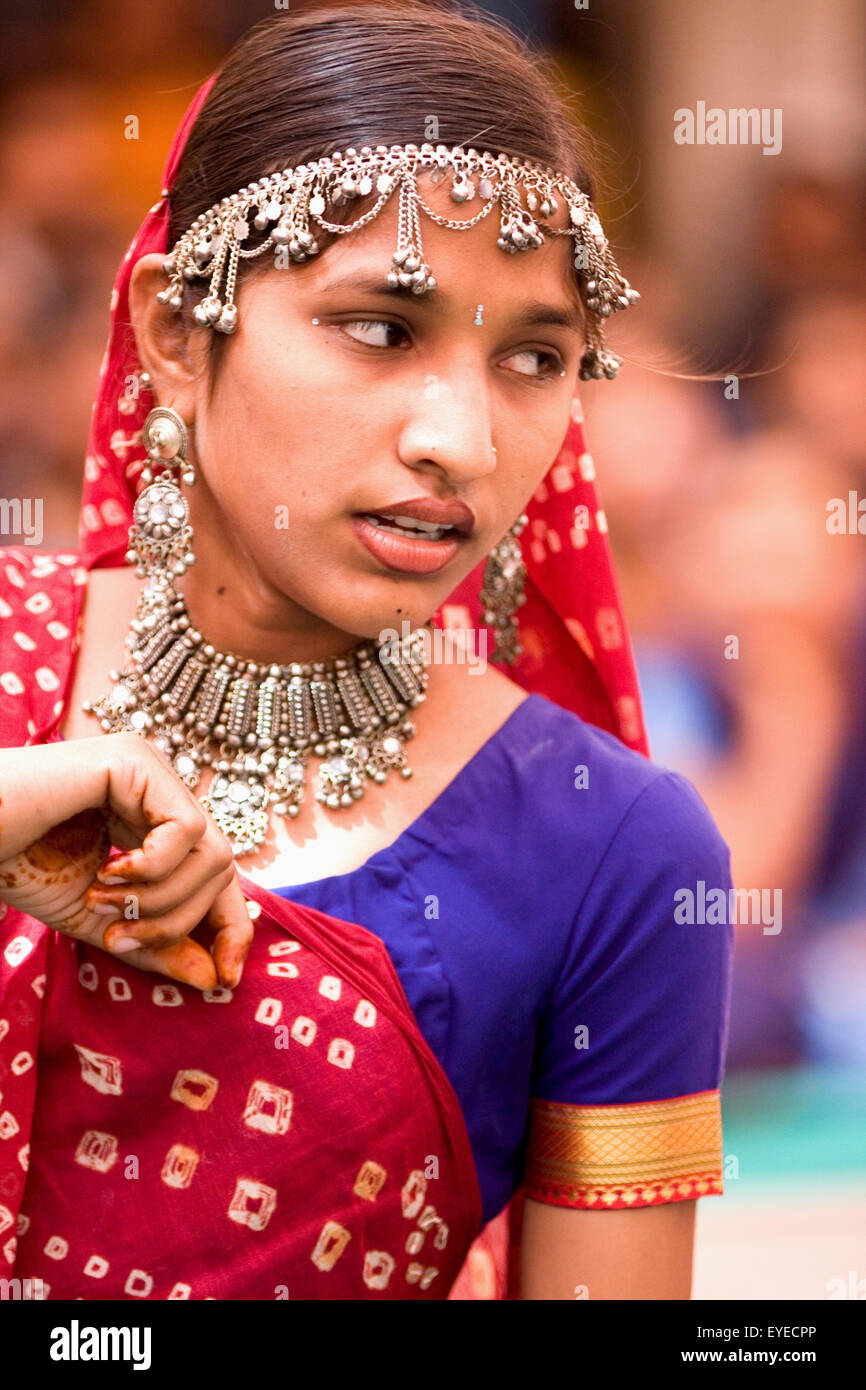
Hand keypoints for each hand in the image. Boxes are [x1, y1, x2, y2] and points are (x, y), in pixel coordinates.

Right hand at [0, 733, 254, 990]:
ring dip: (161, 900)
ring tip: (103, 903)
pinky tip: (106, 872)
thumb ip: (154, 943)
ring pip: (213, 853)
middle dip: (181, 922)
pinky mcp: (136, 760)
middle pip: (222, 869)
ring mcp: (151, 769)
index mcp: (152, 819)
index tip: (222, 979)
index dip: (230, 928)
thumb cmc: (15, 863)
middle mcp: (160, 788)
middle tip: (121, 939)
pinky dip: (153, 868)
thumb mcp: (97, 919)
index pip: (217, 874)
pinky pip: (187, 830)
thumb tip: (214, 979)